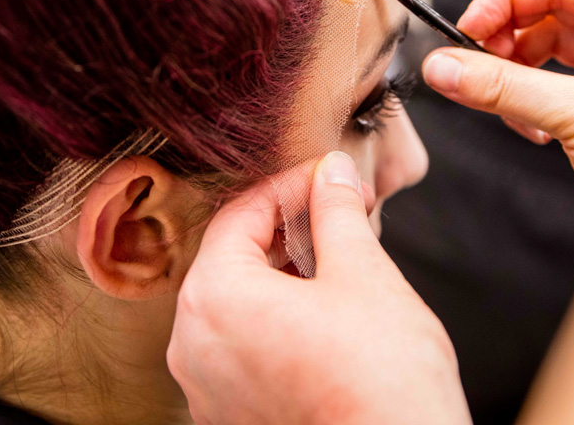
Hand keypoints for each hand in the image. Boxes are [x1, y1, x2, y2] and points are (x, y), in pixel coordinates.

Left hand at [168, 152, 470, 424]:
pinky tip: (324, 317)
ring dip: (281, 276)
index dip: (290, 185)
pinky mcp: (229, 419)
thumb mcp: (363, 273)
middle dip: (286, 230)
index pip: (240, 213)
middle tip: (341, 213)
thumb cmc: (380, 378)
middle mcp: (192, 346)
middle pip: (231, 259)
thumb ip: (337, 212)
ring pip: (235, 306)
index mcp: (213, 298)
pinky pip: (240, 352)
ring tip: (338, 263)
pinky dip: (274, 323)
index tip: (331, 178)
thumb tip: (331, 172)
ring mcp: (206, 391)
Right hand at [422, 0, 573, 235]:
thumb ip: (504, 86)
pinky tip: (533, 130)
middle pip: (549, 12)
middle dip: (506, 43)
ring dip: (516, 78)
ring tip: (504, 108)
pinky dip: (531, 103)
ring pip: (547, 50)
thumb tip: (444, 65)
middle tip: (469, 66)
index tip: (464, 29)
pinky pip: (554, 84)